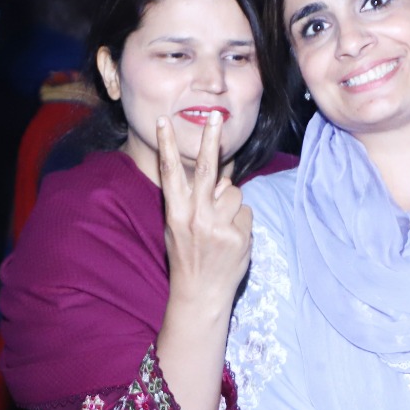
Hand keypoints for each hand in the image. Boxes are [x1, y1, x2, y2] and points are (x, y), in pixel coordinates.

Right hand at [158, 112, 252, 311]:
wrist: (200, 294)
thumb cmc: (187, 257)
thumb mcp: (176, 228)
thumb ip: (192, 202)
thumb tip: (218, 180)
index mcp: (176, 213)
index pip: (170, 173)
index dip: (167, 145)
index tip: (164, 122)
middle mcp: (196, 217)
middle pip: (207, 169)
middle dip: (210, 139)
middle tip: (215, 115)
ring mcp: (219, 226)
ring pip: (234, 192)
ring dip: (231, 205)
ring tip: (221, 228)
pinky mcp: (239, 235)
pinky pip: (246, 212)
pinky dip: (241, 222)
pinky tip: (231, 240)